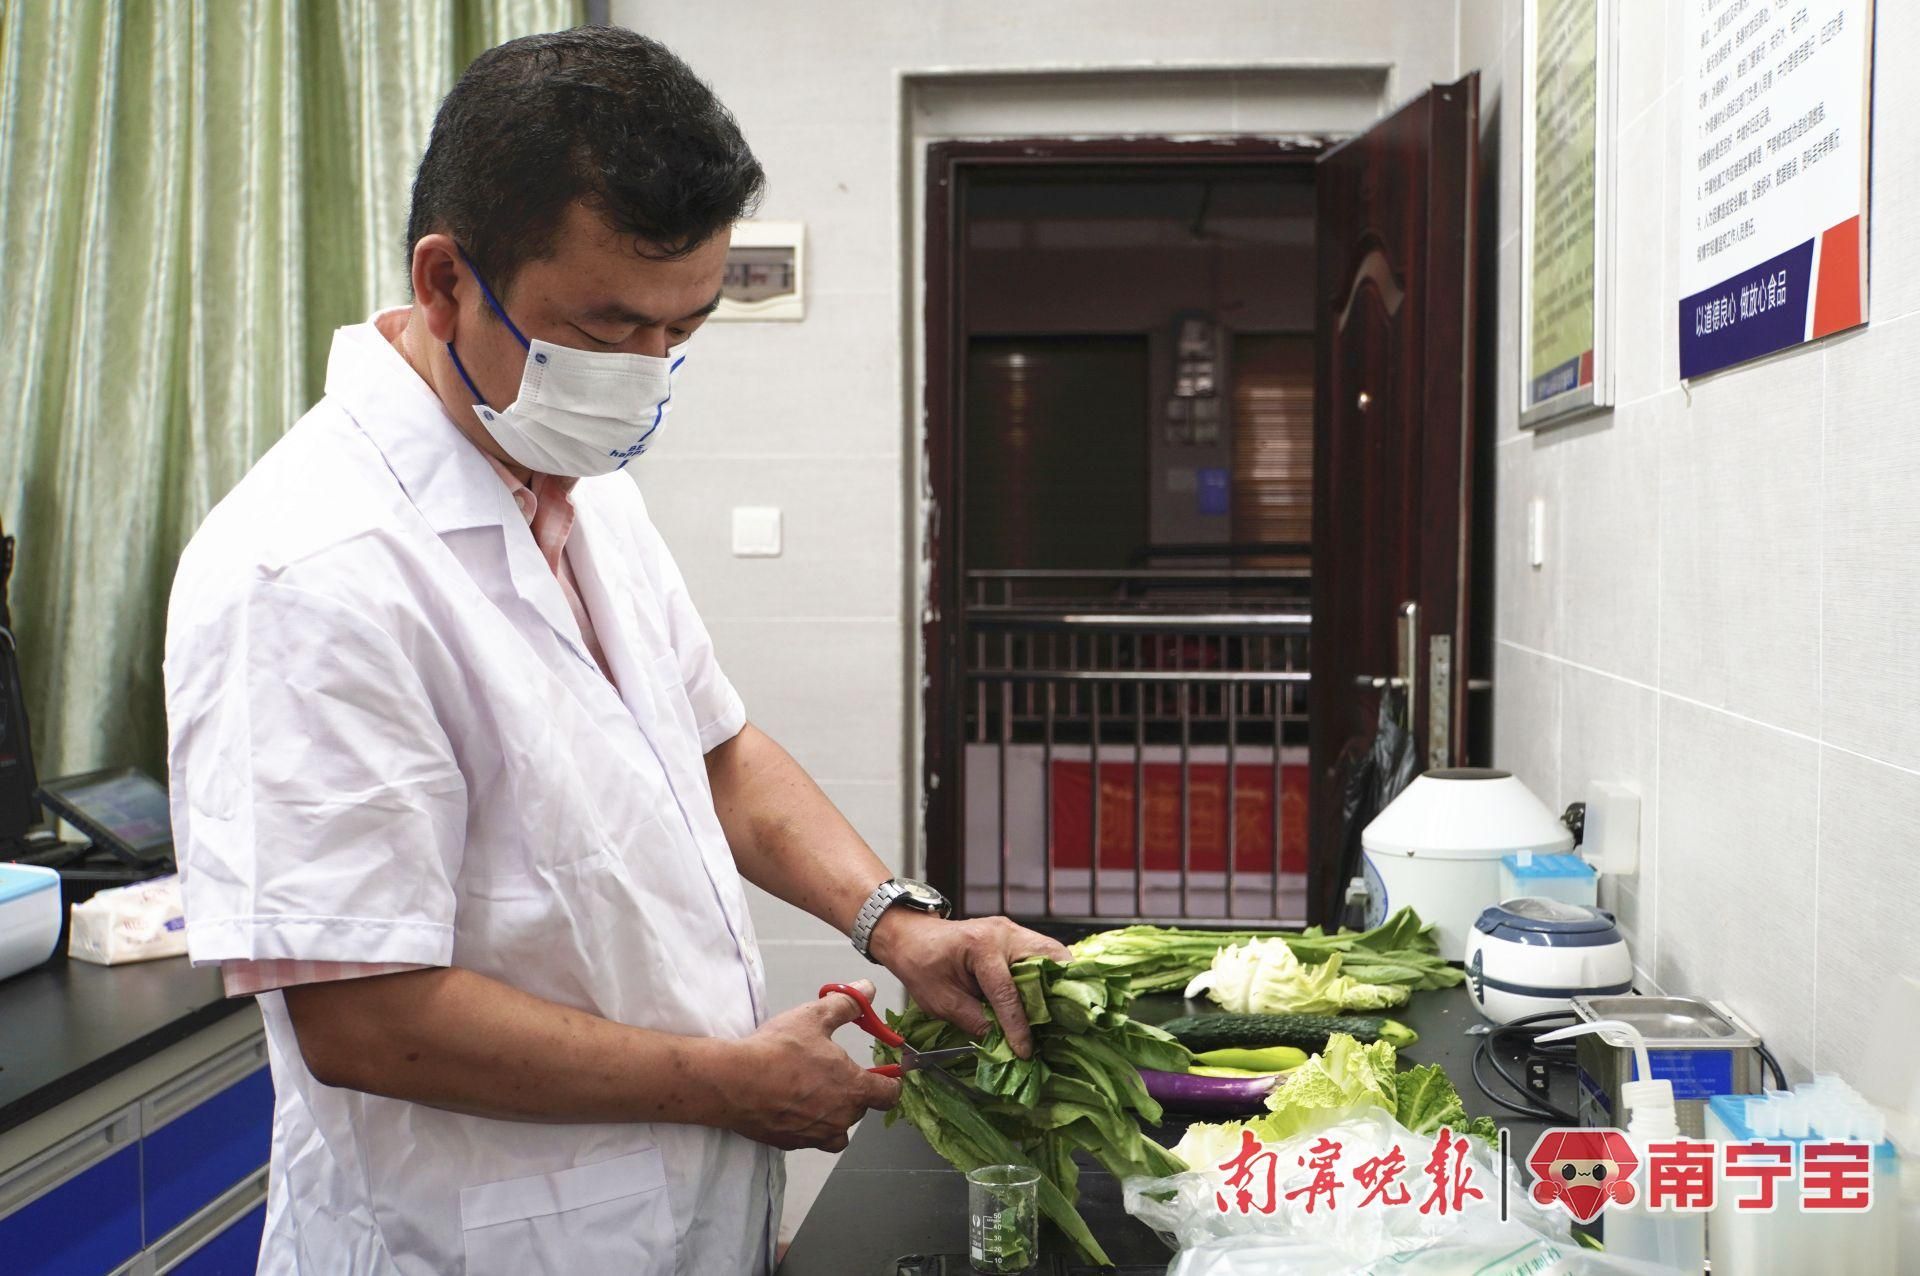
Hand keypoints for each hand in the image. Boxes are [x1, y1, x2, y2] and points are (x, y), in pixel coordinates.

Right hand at [721, 980, 901, 1151]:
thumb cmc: (777, 1052)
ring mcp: (816, 1134)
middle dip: (854, 1091)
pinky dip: (809, 1124)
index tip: (885, 1075)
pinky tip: (793, 1105)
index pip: (889, 1094)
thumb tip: (867, 990)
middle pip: (861, 1108)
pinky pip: (811, 1137)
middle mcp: (840, 1117)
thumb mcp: (815, 1016)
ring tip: (815, 1092)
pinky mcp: (791, 1143)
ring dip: (833, 1112)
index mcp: (853, 1088)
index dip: (890, 1082)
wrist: (734, 1082)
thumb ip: (847, 1004)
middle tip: (834, 1072)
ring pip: (837, 1128)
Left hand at [869, 911, 1070, 1059]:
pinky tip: (1053, 998)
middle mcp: (1004, 933)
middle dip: (1059, 990)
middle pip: (1049, 957)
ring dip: (1061, 981)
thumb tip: (1004, 1044)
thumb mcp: (940, 1001)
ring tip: (1064, 1012)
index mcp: (980, 947)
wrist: (912, 937)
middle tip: (1065, 1022)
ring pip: (1053, 952)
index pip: (1008, 992)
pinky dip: (1052, 974)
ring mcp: (1013, 931)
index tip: (1025, 1051)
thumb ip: (975, 1021)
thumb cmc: (921, 965)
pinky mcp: (1017, 936)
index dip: (1018, 1026)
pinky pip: (1045, 953)